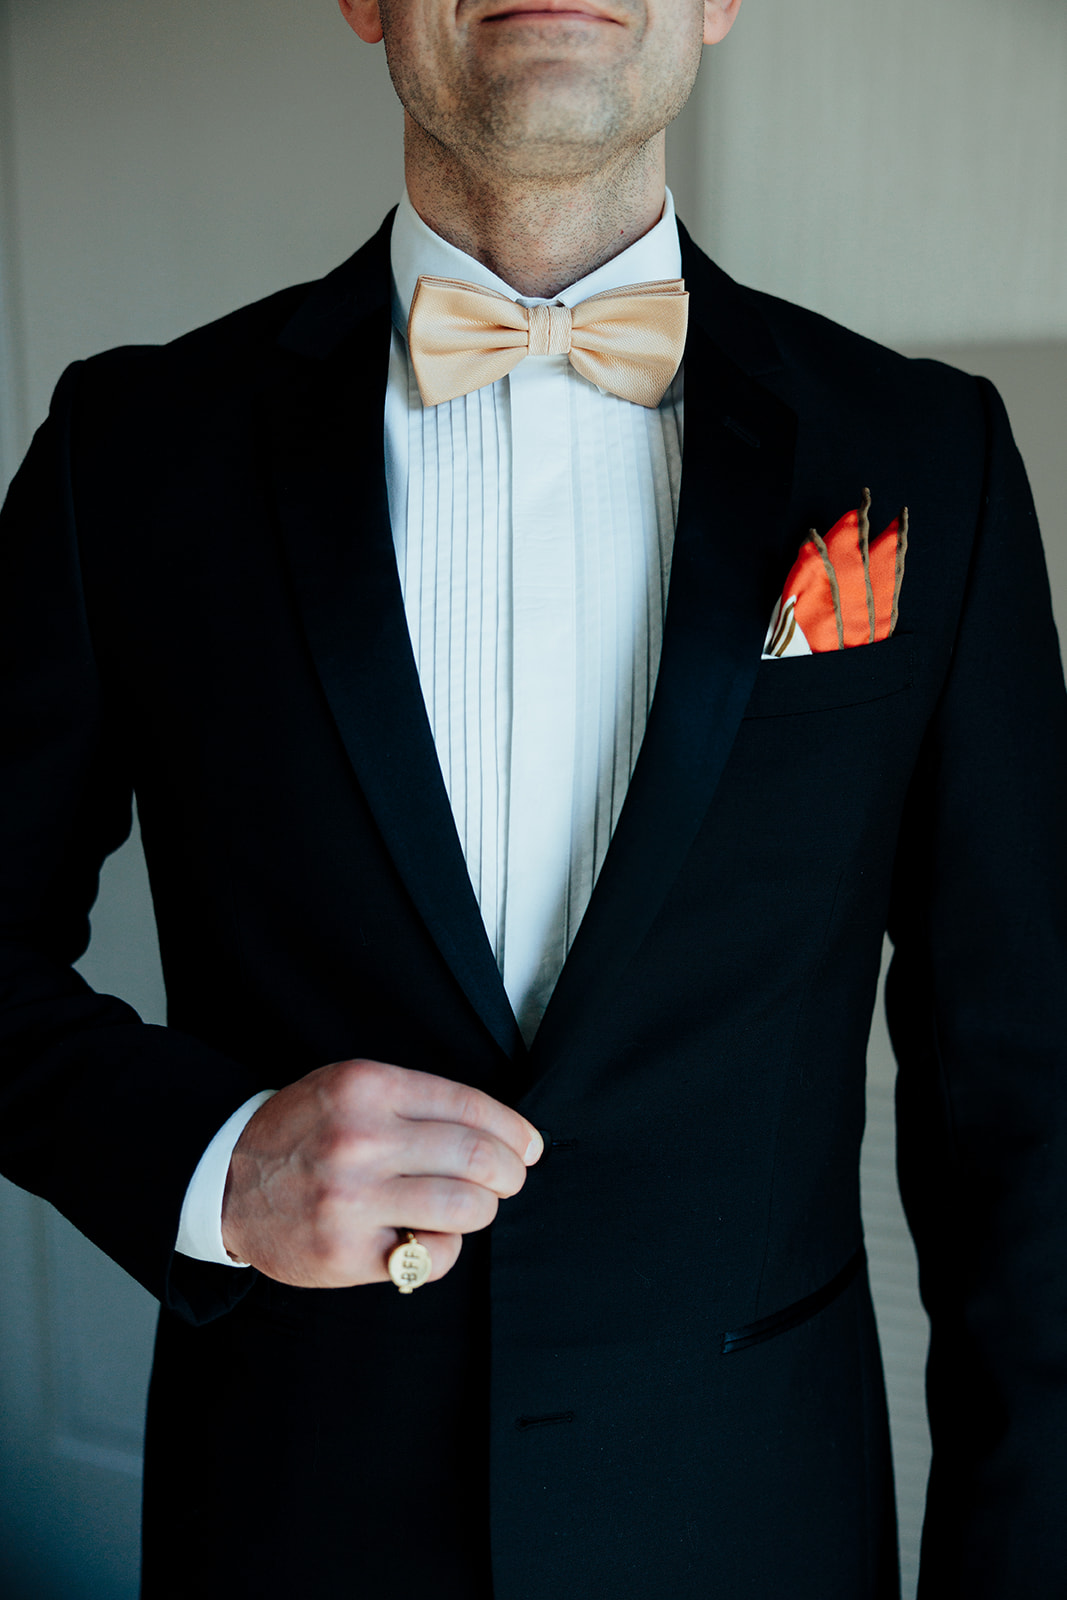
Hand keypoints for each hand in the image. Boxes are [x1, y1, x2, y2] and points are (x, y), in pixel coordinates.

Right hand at [220, 1058, 542, 1287]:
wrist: (224, 1178)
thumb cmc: (304, 1131)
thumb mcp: (352, 1088)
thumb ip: (418, 1102)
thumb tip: (503, 1132)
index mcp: (368, 1088)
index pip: (470, 1107)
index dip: (514, 1130)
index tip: (530, 1146)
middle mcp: (362, 1140)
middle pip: (479, 1159)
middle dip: (509, 1173)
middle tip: (509, 1179)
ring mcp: (353, 1199)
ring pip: (466, 1208)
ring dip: (482, 1209)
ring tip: (469, 1207)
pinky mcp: (346, 1252)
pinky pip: (433, 1256)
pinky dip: (442, 1248)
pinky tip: (424, 1236)